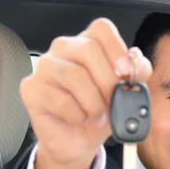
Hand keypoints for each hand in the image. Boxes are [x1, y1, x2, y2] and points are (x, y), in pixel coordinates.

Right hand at [19, 18, 151, 168]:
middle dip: (107, 81)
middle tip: (113, 101)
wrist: (79, 140)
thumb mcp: (127, 92)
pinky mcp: (31, 88)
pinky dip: (77, 116)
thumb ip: (138, 72)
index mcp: (88, 43)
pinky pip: (60, 100)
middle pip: (87, 49)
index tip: (126, 73)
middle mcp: (64, 48)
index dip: (117, 49)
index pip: (101, 29)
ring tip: (97, 115)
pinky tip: (78, 119)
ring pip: (74, 76)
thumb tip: (136, 60)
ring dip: (93, 103)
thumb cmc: (101, 112)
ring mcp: (45, 66)